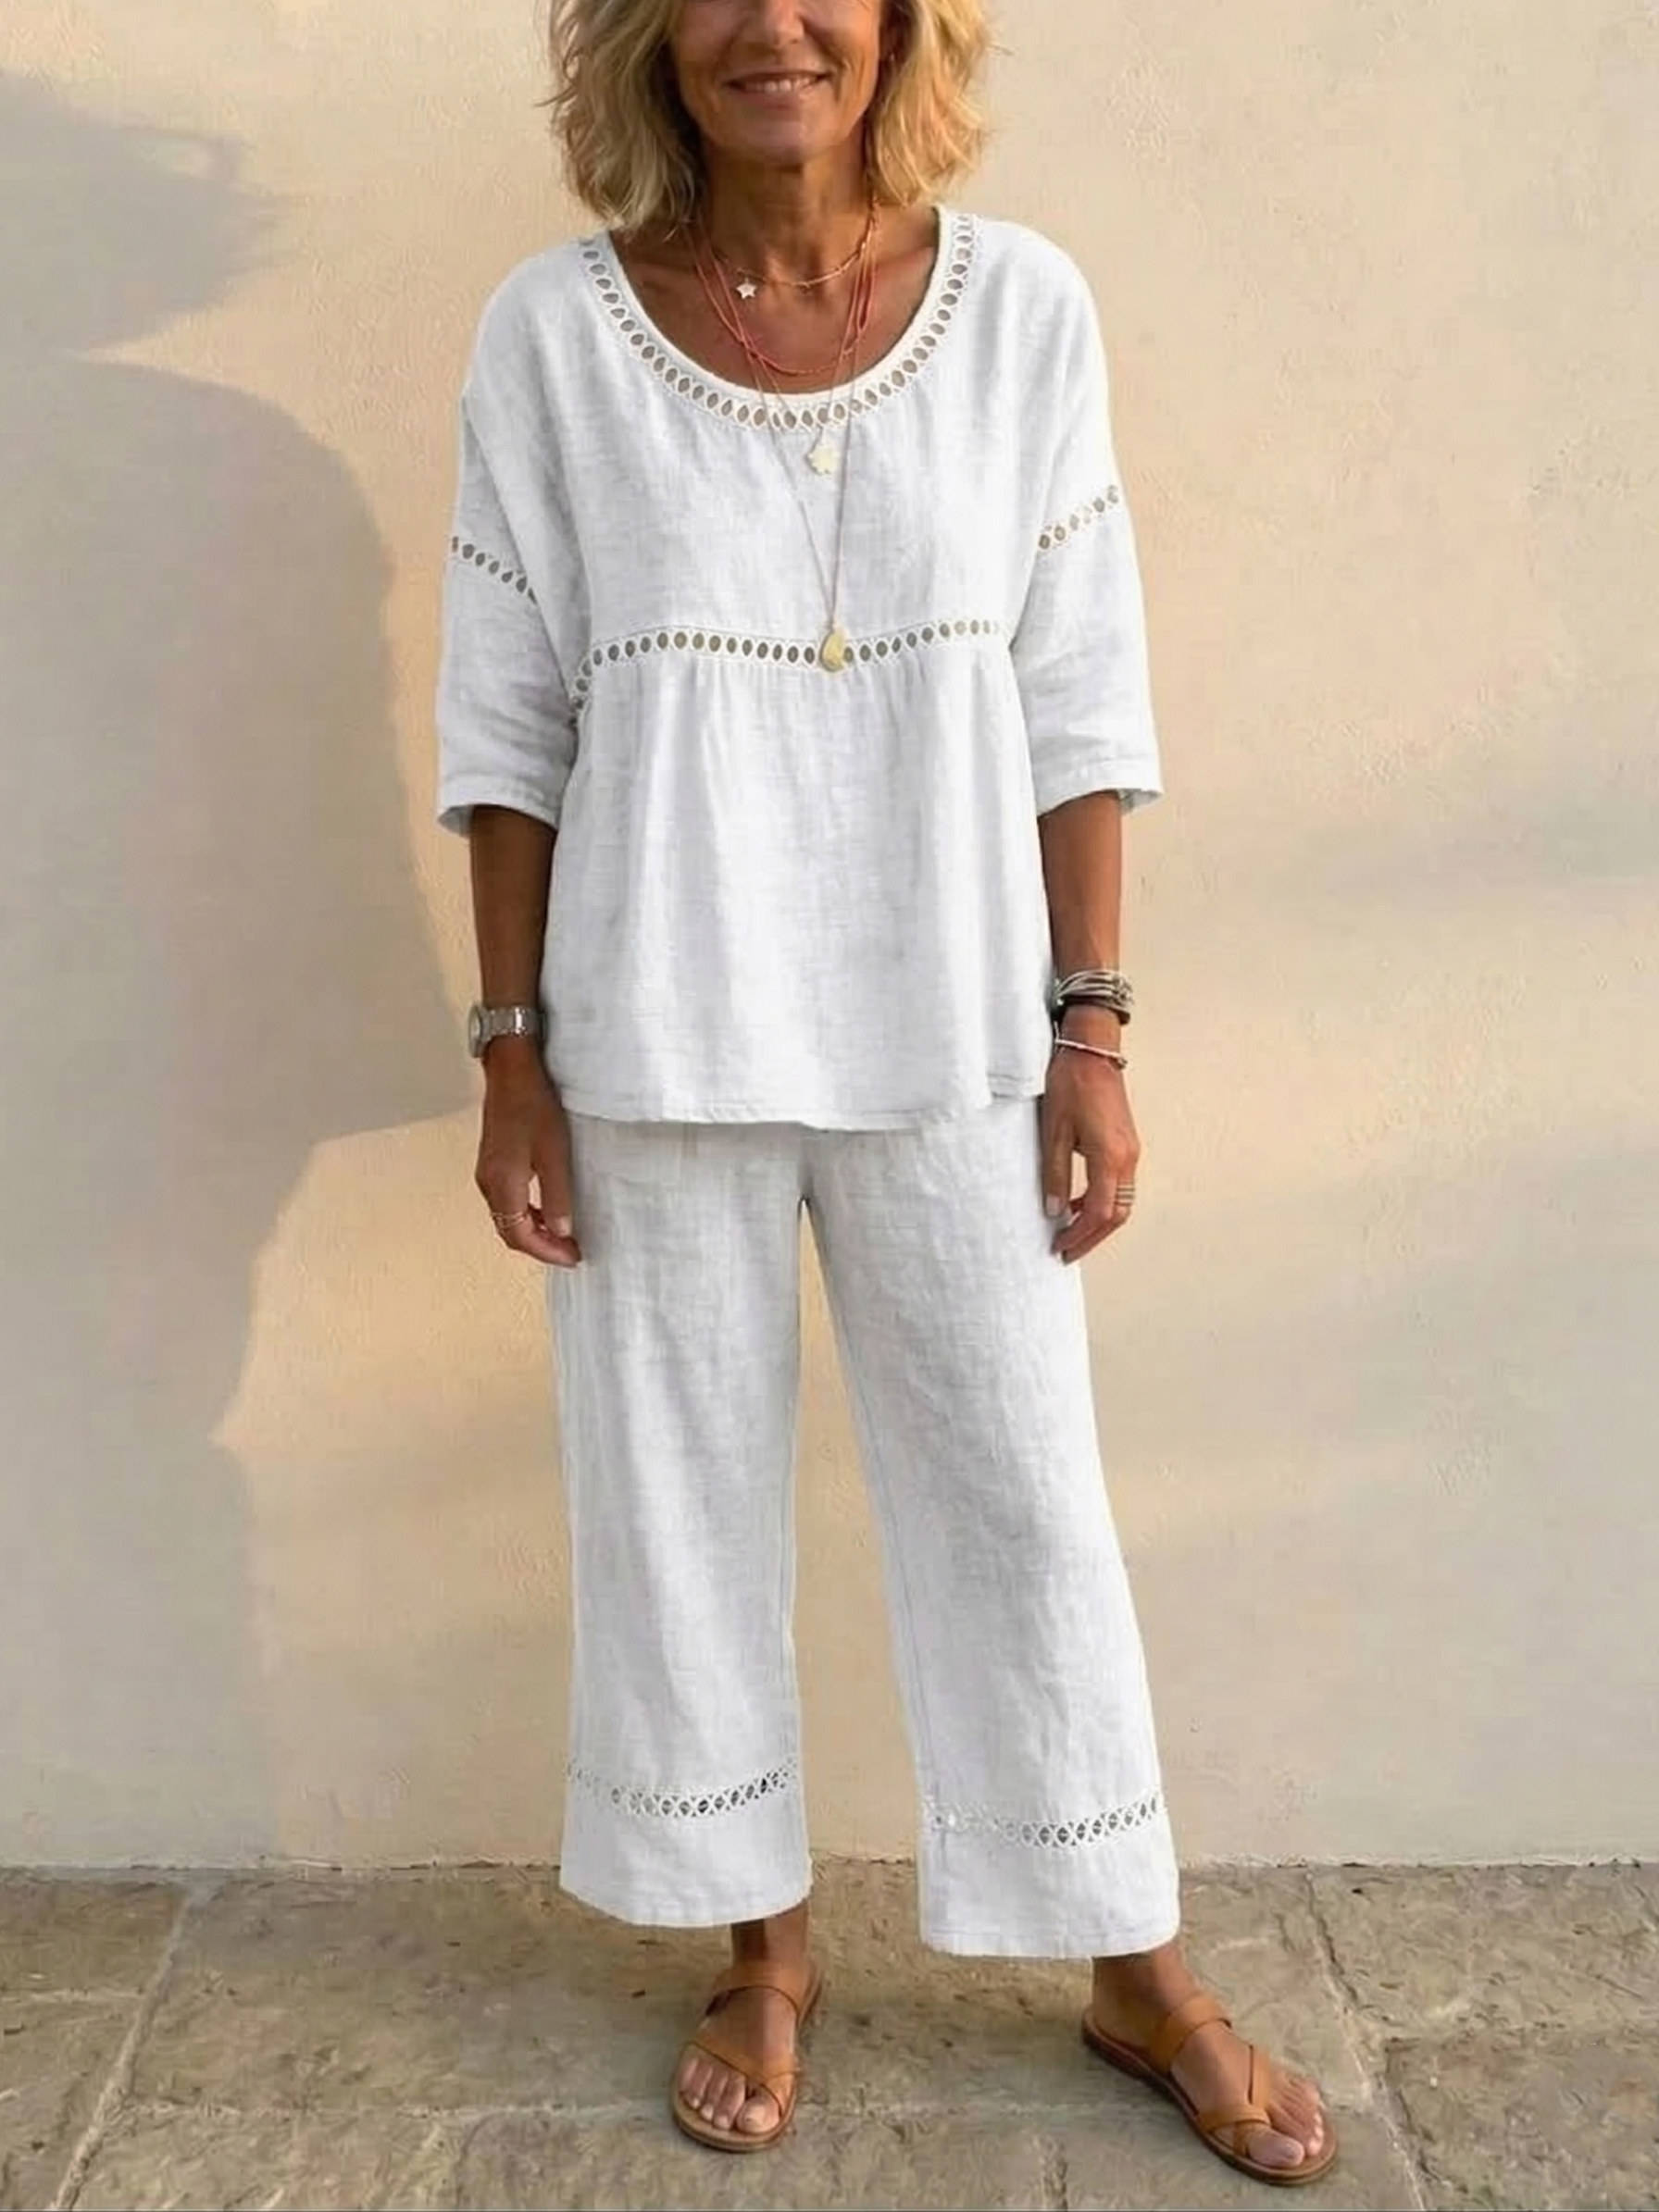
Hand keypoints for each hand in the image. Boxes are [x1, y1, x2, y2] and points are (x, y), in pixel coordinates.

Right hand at [474, 1043, 581, 1267]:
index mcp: (502, 1185)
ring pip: (506, 1217)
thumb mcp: (555, 1153)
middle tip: (569, 1251)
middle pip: (509, 1231)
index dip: (547, 1252)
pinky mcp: (492, 1161)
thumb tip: (561, 1231)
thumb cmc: (533, 1105)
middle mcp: (488, 1183)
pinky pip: (505, 1200)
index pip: (519, 1236)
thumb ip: (558, 1195)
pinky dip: (526, 1213)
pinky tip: (546, 1208)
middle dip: (540, 1246)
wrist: (511, 1069)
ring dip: (533, 1231)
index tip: (572, 1257)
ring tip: (562, 1235)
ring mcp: (487, 1172)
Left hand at [1040, 1041, 1139, 1263]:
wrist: (1091, 1051)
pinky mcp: (1126, 1144)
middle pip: (1117, 1215)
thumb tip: (1054, 1211)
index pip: (1099, 1214)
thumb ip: (1055, 1174)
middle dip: (1091, 1238)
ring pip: (1122, 1202)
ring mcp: (1130, 1151)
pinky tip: (1078, 1203)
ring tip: (1070, 1234)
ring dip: (1098, 1223)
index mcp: (1109, 1157)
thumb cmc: (1070, 1084)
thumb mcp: (1053, 1131)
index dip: (1080, 1237)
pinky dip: (1102, 1202)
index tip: (1059, 1248)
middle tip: (1066, 1252)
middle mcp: (1127, 1158)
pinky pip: (1120, 1185)